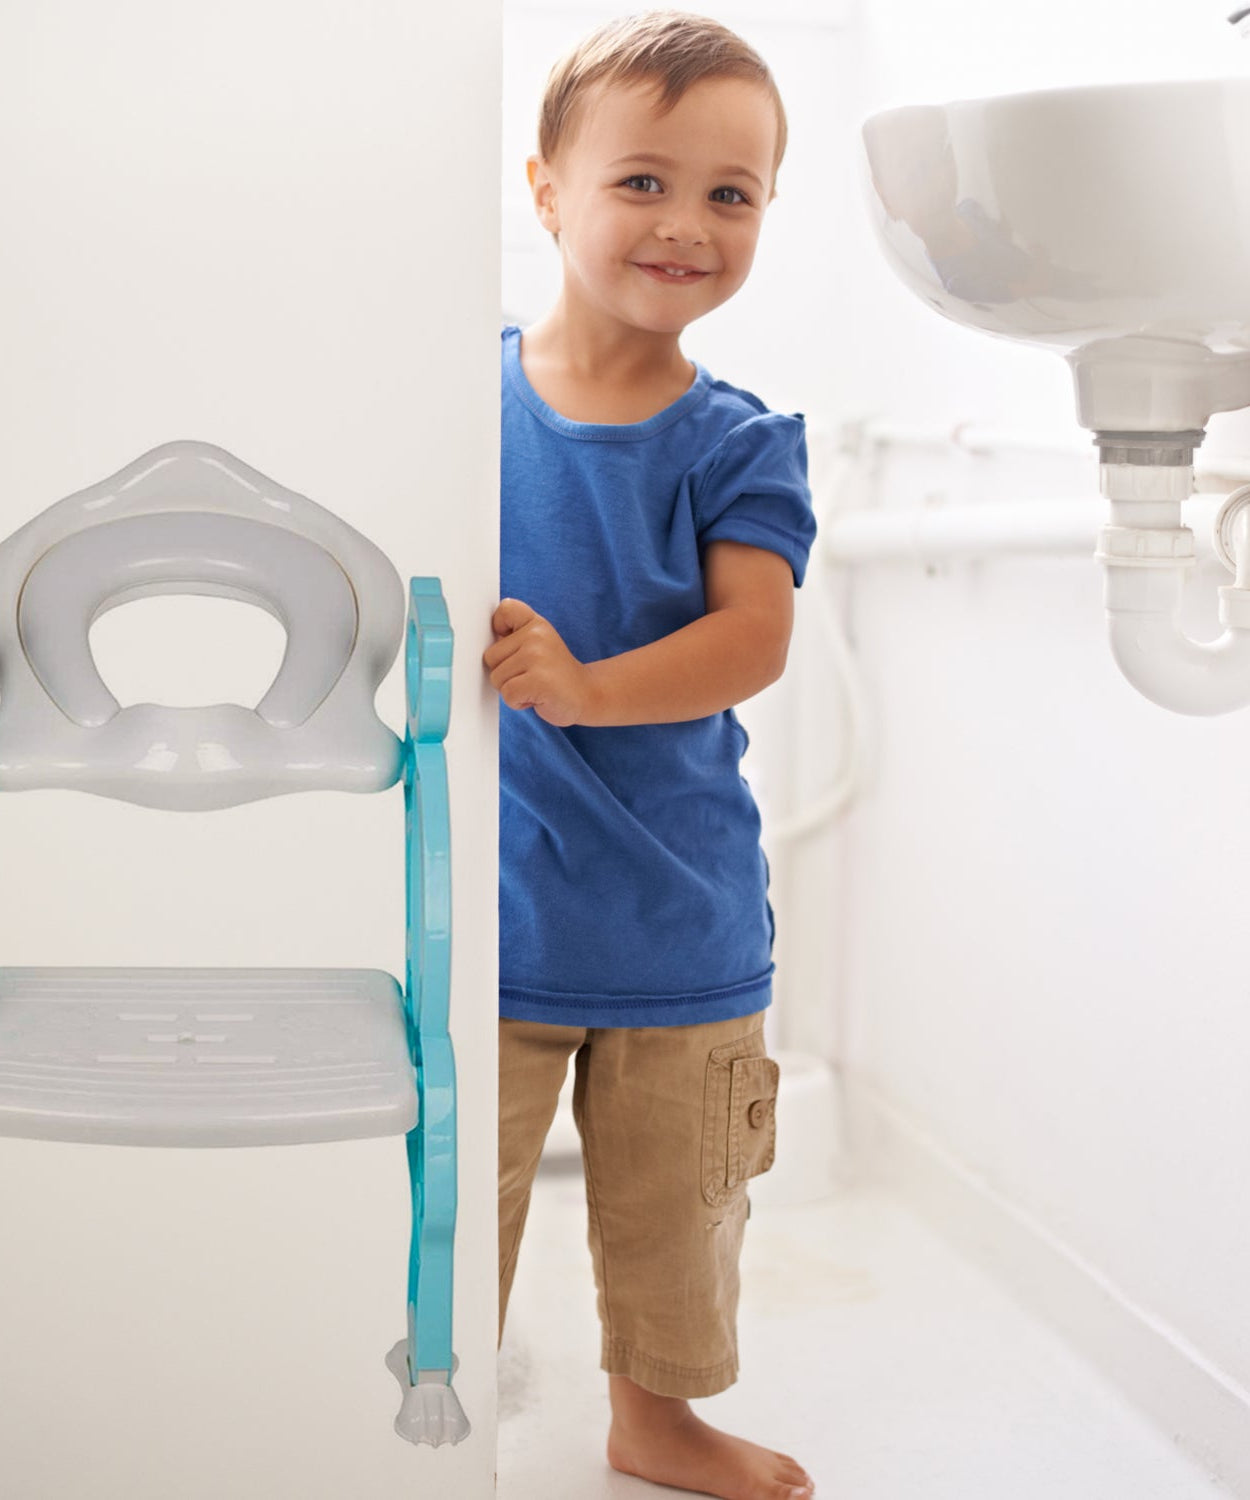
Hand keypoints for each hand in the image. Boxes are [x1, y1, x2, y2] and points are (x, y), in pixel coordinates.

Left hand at [483, 598, 593, 726]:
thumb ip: (513, 637)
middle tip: (530, 675)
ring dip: (512, 689)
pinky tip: (537, 696)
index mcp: (536, 624)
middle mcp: (537, 635)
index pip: (505, 610)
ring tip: (534, 686)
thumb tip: (476, 640)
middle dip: (504, 672)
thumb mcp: (538, 645)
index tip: (509, 642)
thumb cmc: (555, 673)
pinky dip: (519, 702)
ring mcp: (537, 657)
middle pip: (490, 656)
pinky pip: (508, 694)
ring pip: (497, 678)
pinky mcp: (538, 680)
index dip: (498, 628)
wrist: (587, 695)